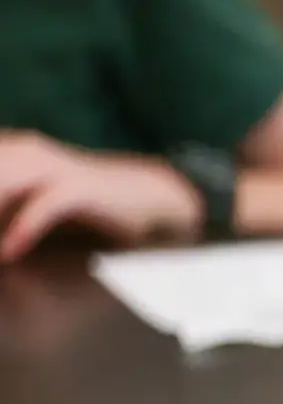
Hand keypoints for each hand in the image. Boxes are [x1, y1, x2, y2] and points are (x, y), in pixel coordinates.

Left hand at [0, 133, 201, 262]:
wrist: (147, 196)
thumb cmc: (87, 203)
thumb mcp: (36, 199)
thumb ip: (8, 206)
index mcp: (12, 150)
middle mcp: (26, 152)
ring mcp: (53, 168)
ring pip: (3, 186)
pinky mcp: (79, 188)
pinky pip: (43, 207)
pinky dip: (22, 230)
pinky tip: (8, 253)